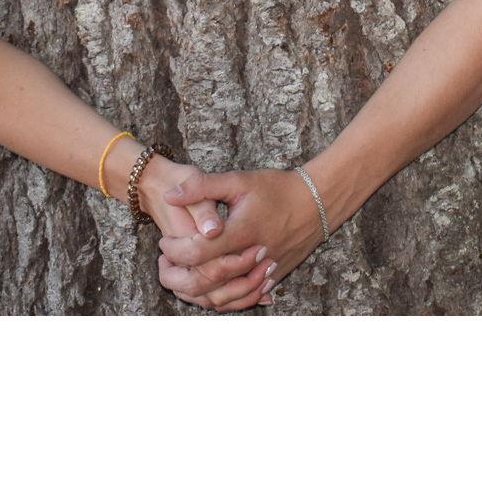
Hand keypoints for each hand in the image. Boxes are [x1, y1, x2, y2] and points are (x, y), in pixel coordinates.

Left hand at [137, 156, 274, 305]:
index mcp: (240, 231)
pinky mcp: (272, 279)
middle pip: (206, 283)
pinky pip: (243, 301)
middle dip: (177, 278)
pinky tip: (209, 291)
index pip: (197, 252)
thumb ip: (202, 186)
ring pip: (223, 299)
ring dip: (196, 294)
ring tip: (181, 278)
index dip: (174, 250)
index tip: (165, 241)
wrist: (317, 202)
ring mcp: (263, 272)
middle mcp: (251, 257)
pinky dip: (222, 302)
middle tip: (165, 265)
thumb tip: (170, 195)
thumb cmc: (277, 188)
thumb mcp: (239, 180)